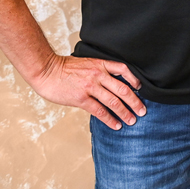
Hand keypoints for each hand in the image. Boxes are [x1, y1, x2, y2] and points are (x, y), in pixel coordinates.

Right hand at [28, 55, 146, 129]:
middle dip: (135, 102)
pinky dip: (110, 119)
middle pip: (123, 89)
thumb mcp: (86, 63)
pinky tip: (116, 125)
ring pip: (113, 101)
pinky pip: (99, 111)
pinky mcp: (81, 98)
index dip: (134, 79)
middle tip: (142, 111)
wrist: (47, 70)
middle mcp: (98, 75)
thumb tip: (110, 81)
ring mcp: (90, 87)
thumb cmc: (64, 67)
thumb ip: (98, 70)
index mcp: (100, 64)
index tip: (140, 88)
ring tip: (132, 120)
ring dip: (125, 112)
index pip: (123, 69)